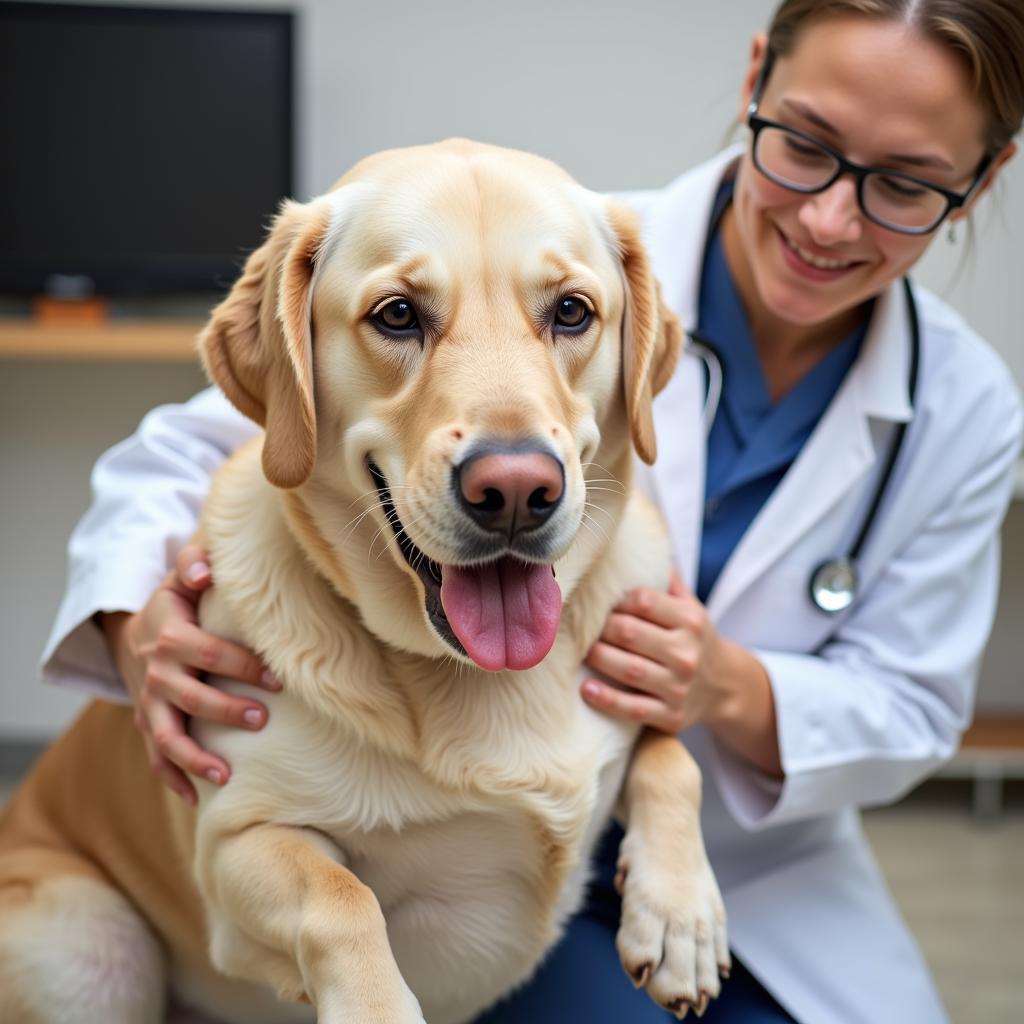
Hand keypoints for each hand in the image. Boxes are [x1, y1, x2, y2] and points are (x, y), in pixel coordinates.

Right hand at [99, 543, 278, 802]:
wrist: (133, 635)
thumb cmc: (175, 605)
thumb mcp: (178, 577)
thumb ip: (193, 562)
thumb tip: (206, 571)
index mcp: (170, 636)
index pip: (207, 652)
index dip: (242, 666)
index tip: (277, 680)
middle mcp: (156, 674)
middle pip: (188, 698)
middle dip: (224, 711)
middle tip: (261, 718)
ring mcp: (148, 704)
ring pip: (165, 738)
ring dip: (194, 758)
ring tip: (225, 775)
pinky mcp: (146, 724)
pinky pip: (155, 758)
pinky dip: (173, 779)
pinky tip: (196, 798)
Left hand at [581, 570, 734, 733]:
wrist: (726, 687)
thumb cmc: (694, 639)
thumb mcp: (691, 607)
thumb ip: (667, 580)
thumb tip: (639, 538)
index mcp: (690, 620)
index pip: (643, 601)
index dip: (615, 601)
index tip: (601, 604)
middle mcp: (687, 653)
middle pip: (630, 634)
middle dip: (601, 629)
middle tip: (582, 628)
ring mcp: (680, 687)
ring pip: (630, 669)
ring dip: (599, 659)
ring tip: (581, 653)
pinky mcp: (672, 716)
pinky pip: (633, 708)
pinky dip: (607, 699)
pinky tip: (586, 689)